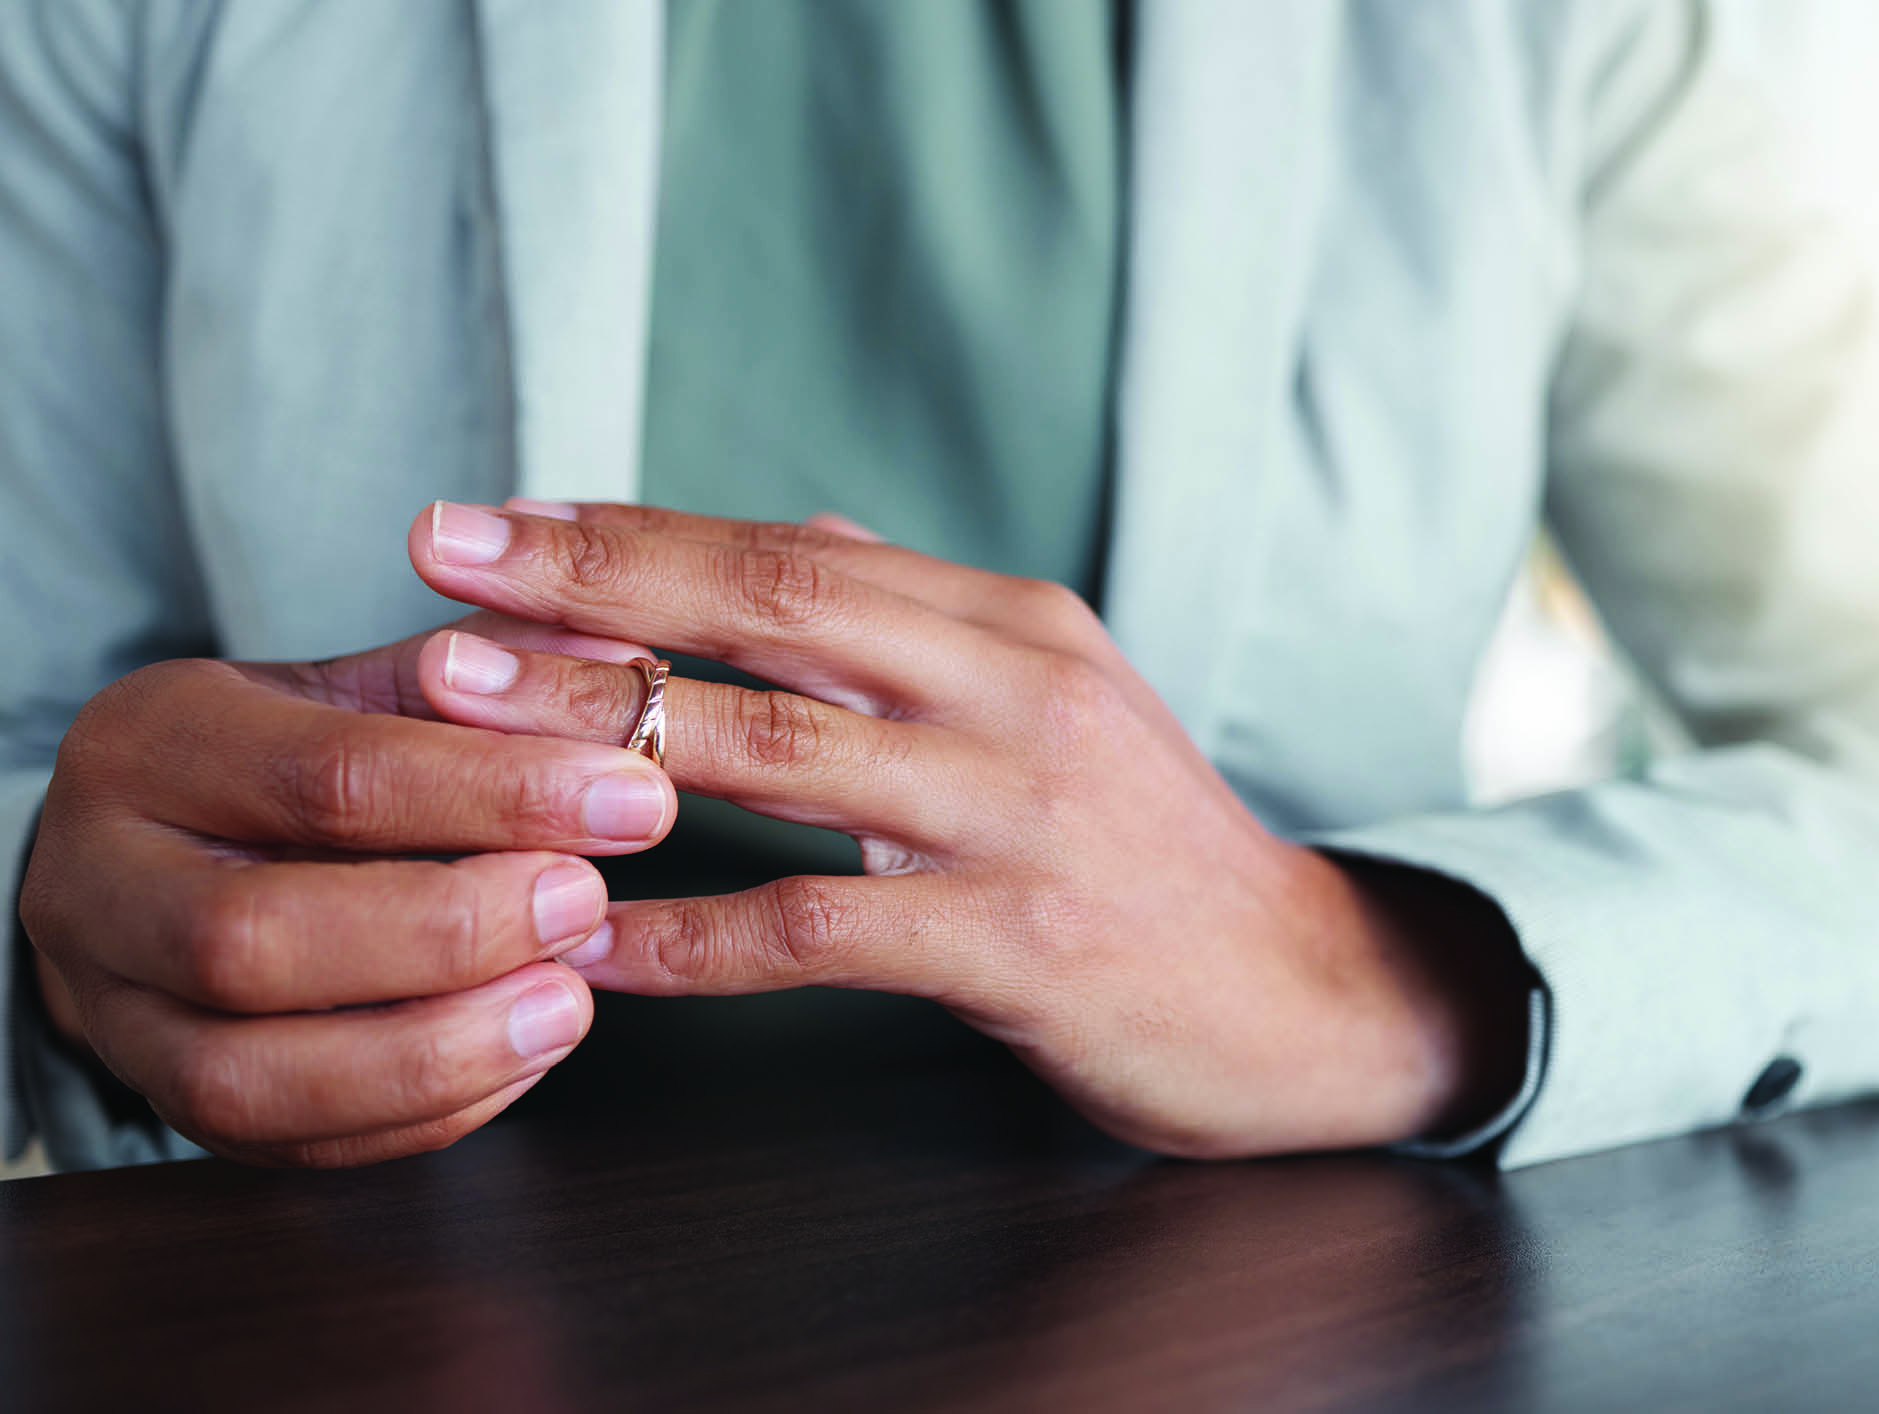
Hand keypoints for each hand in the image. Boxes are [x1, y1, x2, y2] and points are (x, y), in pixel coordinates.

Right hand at [17, 614, 676, 1165]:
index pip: (327, 777)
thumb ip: (492, 676)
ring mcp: (117, 1012)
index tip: (631, 798)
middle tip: (585, 902)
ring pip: (249, 1075)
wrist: (176, 844)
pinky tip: (522, 1056)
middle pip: (256, 940)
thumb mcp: (369, 687)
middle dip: (449, 933)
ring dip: (435, 1051)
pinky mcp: (172, 1106)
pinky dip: (425, 1112)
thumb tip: (626, 664)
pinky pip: (292, 1143)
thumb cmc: (295, 755)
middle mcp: (99, 883)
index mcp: (152, 743)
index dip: (496, 794)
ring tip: (568, 1001)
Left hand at [408, 502, 1527, 1157]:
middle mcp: (1017, 691)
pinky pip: (822, 929)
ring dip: (605, 728)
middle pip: (773, 609)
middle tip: (438, 566)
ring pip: (780, 749)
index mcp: (1012, 624)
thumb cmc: (1144, 849)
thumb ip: (917, 620)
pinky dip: (691, 934)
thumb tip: (789, 535)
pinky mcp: (1024, 941)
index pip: (792, 552)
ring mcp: (1023, 813)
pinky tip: (591, 943)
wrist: (1298, 989)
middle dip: (591, 584)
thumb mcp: (1049, 703)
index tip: (496, 522)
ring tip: (463, 718)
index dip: (634, 531)